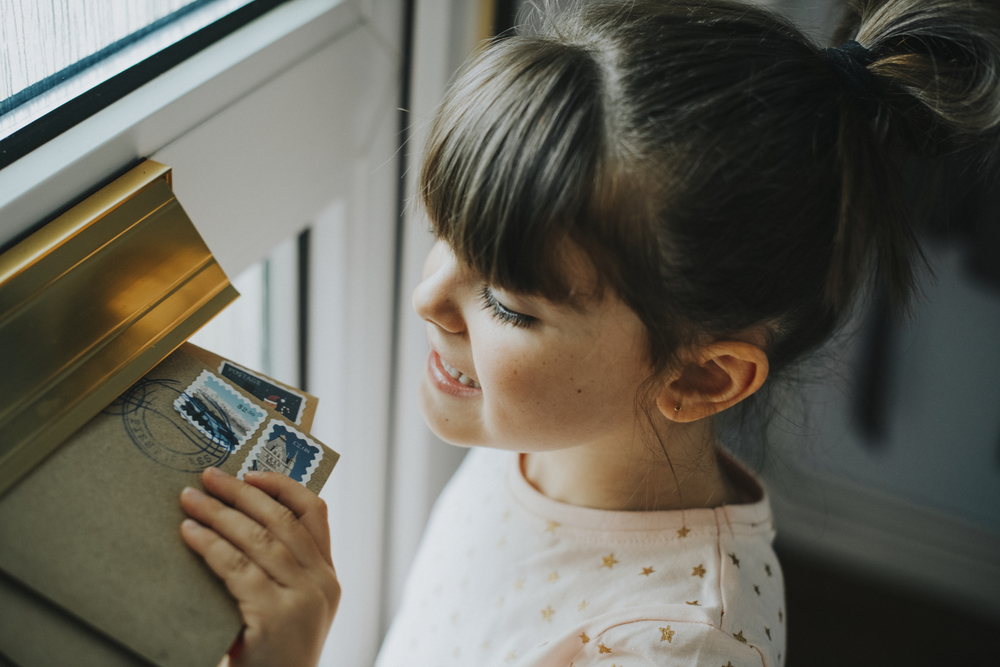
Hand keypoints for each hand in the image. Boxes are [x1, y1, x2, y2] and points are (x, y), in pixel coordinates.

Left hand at [180, 467, 339, 666]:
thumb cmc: (271, 660)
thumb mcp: (288, 612)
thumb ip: (280, 573)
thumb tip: (236, 521)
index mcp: (328, 579)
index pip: (315, 514)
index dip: (284, 487)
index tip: (251, 473)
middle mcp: (321, 584)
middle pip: (283, 520)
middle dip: (242, 493)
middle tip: (208, 477)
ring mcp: (302, 600)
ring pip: (259, 538)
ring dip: (220, 513)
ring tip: (189, 500)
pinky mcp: (274, 617)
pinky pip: (236, 568)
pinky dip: (210, 545)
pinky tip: (190, 533)